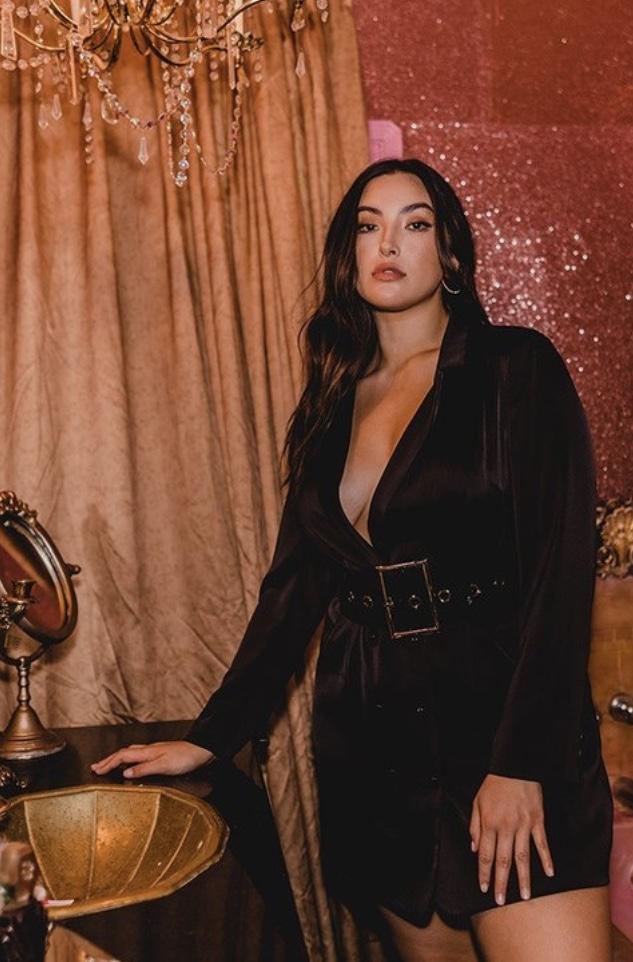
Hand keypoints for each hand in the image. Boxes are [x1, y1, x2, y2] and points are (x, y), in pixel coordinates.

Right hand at [90, 741, 214, 778]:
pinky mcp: (159, 754)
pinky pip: (137, 755)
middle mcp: (148, 750)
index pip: (122, 757)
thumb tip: (125, 773)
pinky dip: (127, 759)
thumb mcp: (163, 766)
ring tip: (108, 764)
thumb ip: (144, 769)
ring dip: (117, 759)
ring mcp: (154, 751)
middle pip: (123, 753)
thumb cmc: (185, 758)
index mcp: (147, 752)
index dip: (108, 763)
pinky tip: (130, 764)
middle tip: (95, 766)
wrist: (201, 751)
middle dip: (108, 760)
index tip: (96, 770)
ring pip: (130, 753)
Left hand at [469, 773, 553, 905]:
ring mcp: (523, 825)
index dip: (484, 872)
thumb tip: (473, 848)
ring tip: (525, 896)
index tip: (484, 888)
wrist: (515, 766)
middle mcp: (506, 827)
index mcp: (489, 823)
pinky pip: (542, 843)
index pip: (485, 854)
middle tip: (501, 901)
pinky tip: (549, 873)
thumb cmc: (494, 784)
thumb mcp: (477, 801)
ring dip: (524, 877)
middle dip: (501, 882)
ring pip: (523, 856)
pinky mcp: (537, 821)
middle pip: (503, 860)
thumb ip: (474, 825)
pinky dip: (546, 858)